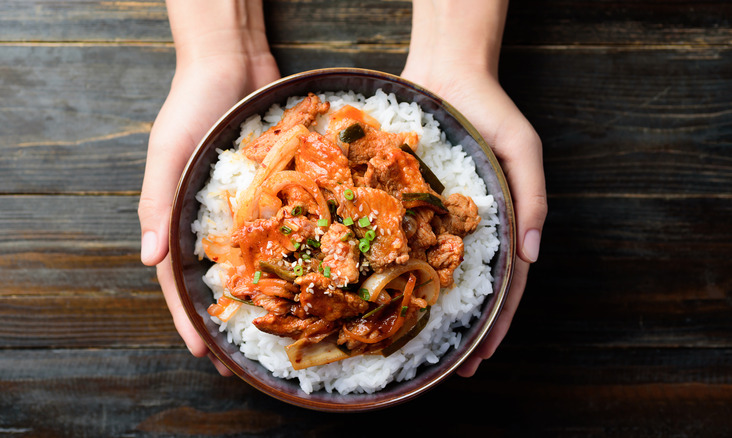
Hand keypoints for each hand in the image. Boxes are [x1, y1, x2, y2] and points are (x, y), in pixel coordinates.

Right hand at [138, 1, 279, 375]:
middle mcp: (211, 219)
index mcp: (178, 215)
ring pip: (252, 262)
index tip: (204, 353)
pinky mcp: (272, 191)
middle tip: (242, 360)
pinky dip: (288, 255)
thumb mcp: (167, 149)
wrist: (233, 62)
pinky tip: (306, 278)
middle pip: (217, 280)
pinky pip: (281, 229)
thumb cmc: (191, 103)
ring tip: (276, 332)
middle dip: (226, 321)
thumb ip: (157, 200)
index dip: (188, 317)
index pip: (178, 278)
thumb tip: (150, 258)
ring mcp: (243, 208)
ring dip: (260, 298)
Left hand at [402, 0, 547, 376]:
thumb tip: (533, 254)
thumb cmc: (491, 110)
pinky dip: (398, 268)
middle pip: (468, 288)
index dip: (496, 323)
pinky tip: (385, 293)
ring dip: (431, 310)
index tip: (482, 357)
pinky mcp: (409, 203)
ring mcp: (438, 217)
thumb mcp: (524, 149)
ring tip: (419, 345)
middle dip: (465, 330)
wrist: (445, 74)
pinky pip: (403, 239)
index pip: (504, 285)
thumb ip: (530, 199)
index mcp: (501, 222)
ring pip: (435, 272)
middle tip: (452, 368)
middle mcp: (468, 227)